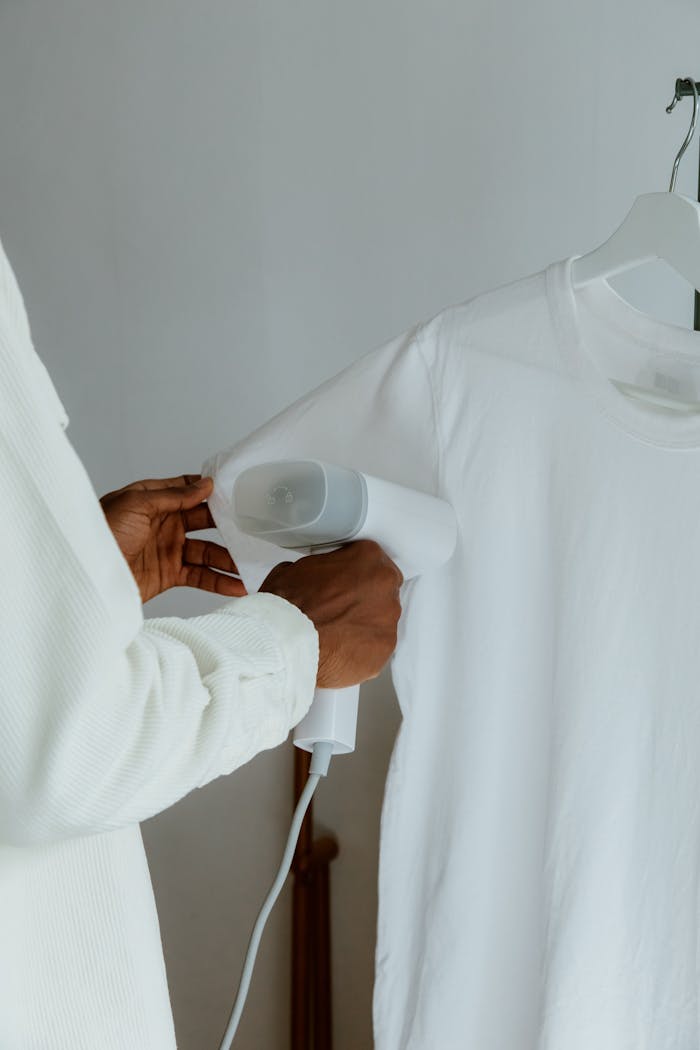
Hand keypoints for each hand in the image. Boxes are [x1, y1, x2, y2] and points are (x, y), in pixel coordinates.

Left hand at [100, 474, 246, 603]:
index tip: (238, 491)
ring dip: (230, 558)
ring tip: (252, 564)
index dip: (212, 491)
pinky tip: (239, 585)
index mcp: (154, 500)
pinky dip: (220, 581)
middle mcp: (164, 523)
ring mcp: (168, 550)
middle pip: (205, 522)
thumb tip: (205, 485)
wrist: (87, 576)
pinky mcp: (169, 575)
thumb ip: (173, 495)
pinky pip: (200, 576)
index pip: (189, 490)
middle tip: (254, 528)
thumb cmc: (102, 533)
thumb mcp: (137, 504)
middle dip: (229, 525)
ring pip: (207, 551)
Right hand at [259, 540, 402, 687]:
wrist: (286, 642)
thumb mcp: (296, 569)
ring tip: (337, 633)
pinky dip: (363, 649)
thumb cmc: (289, 606)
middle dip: (365, 599)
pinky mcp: (385, 648)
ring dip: (364, 624)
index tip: (347, 584)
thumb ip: (321, 568)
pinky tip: (342, 650)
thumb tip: (317, 578)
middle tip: (341, 610)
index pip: (372, 561)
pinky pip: (378, 646)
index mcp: (367, 557)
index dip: (356, 575)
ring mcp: (388, 618)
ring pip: (382, 620)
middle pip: (382, 590)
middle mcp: (384, 584)